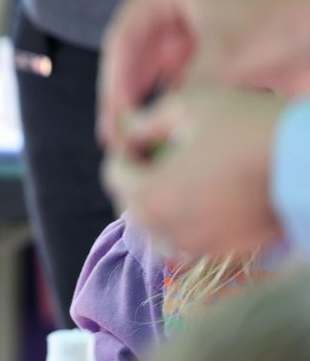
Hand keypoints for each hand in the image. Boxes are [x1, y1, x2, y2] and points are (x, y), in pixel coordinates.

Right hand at [99, 0, 309, 146]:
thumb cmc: (282, 29)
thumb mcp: (223, 64)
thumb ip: (176, 96)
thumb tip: (139, 129)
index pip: (123, 40)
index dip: (115, 83)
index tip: (117, 120)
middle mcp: (161, 4)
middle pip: (127, 58)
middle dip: (120, 99)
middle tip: (113, 139)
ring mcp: (174, 28)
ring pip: (142, 74)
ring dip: (137, 106)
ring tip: (127, 142)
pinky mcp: (190, 51)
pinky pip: (164, 81)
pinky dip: (160, 105)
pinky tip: (152, 132)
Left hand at [102, 88, 283, 256]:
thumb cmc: (247, 128)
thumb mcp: (187, 107)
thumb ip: (146, 121)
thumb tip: (127, 128)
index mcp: (147, 196)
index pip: (113, 172)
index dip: (126, 147)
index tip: (147, 132)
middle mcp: (164, 230)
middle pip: (132, 201)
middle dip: (140, 174)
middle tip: (165, 149)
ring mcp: (195, 246)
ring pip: (159, 222)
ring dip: (162, 197)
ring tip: (188, 170)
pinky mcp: (224, 253)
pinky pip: (190, 235)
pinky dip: (190, 216)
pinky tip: (212, 190)